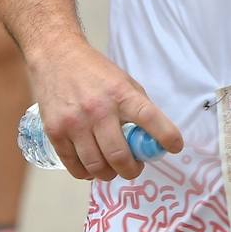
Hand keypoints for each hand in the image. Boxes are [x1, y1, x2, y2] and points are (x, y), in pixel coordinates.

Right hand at [29, 37, 183, 181]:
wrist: (56, 57)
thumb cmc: (94, 71)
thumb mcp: (123, 81)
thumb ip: (138, 106)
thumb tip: (153, 137)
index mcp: (120, 93)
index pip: (149, 118)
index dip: (165, 136)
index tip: (175, 146)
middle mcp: (98, 109)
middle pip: (119, 155)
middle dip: (132, 170)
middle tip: (134, 167)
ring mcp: (74, 123)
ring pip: (96, 166)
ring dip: (109, 174)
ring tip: (113, 168)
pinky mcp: (55, 132)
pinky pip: (74, 167)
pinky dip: (87, 173)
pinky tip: (93, 167)